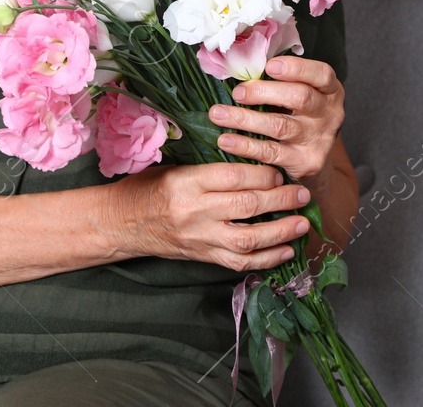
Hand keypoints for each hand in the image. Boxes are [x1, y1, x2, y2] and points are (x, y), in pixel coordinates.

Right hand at [114, 162, 311, 271]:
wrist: (120, 223)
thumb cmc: (148, 188)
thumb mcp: (176, 167)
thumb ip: (211, 166)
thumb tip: (254, 159)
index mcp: (188, 181)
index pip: (234, 177)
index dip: (263, 174)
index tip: (279, 171)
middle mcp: (195, 212)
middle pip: (247, 206)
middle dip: (281, 200)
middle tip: (302, 194)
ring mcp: (200, 238)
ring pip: (248, 239)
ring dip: (281, 232)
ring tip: (303, 223)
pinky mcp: (203, 257)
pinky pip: (239, 263)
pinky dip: (266, 259)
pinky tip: (287, 250)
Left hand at [209, 56, 344, 185]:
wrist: (312, 161)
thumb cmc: (299, 117)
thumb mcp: (301, 94)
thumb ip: (282, 81)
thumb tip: (243, 65)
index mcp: (331, 90)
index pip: (322, 74)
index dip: (296, 68)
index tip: (269, 66)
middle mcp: (330, 114)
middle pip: (300, 97)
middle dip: (264, 92)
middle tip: (237, 93)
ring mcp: (319, 139)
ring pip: (280, 125)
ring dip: (245, 119)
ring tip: (218, 114)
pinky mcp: (306, 163)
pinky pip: (271, 152)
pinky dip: (245, 145)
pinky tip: (226, 140)